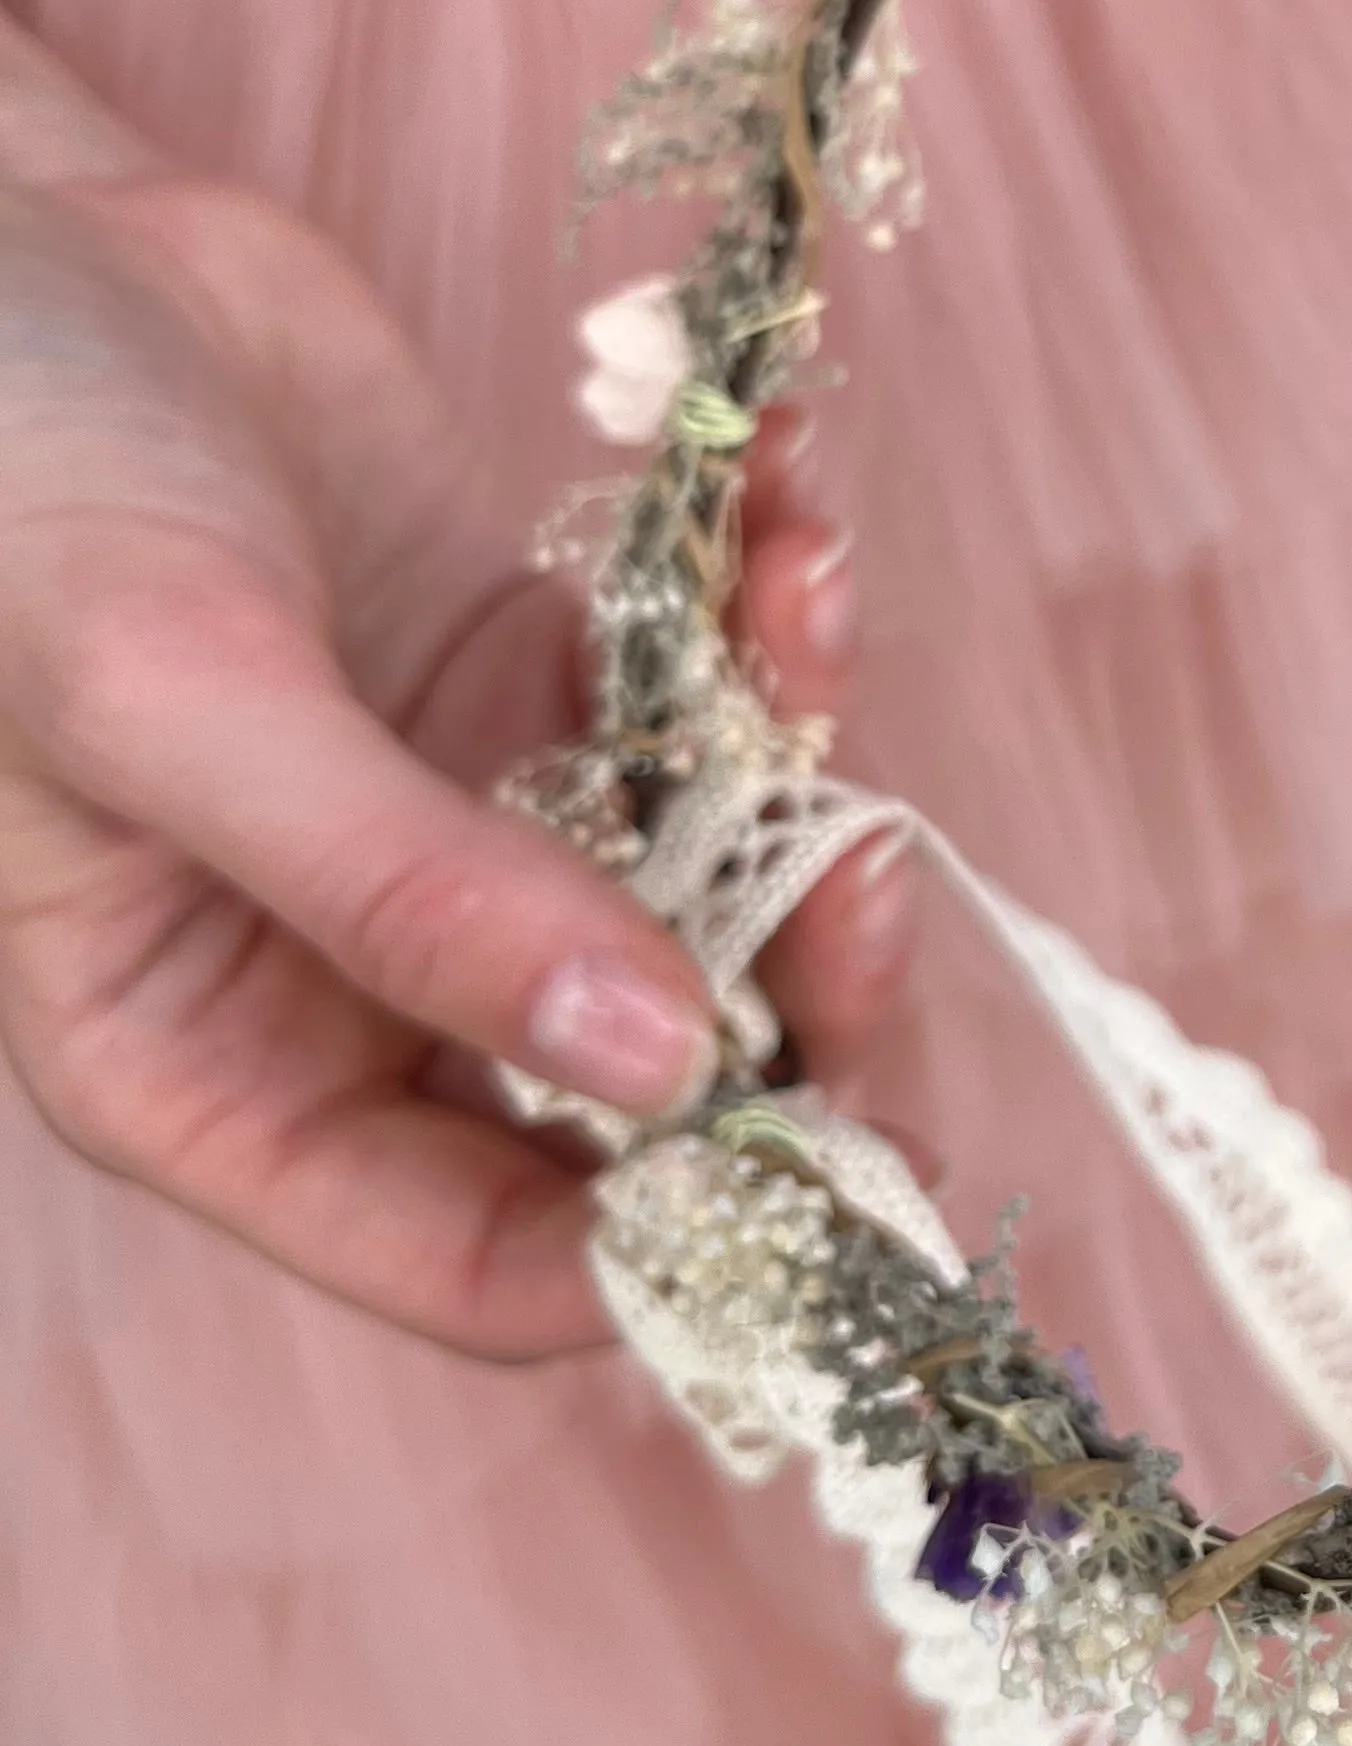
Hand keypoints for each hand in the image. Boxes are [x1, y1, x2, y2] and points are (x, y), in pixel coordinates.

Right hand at [0, 146, 909, 1356]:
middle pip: (650, 1088)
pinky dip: (766, 608)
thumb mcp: (178, 699)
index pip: (485, 1261)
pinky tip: (783, 484)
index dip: (676, 1243)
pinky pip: (704, 696)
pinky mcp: (524, 672)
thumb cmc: (0, 486)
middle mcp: (356, 982)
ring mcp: (459, 823)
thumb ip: (409, 894)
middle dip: (791, 998)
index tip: (832, 1162)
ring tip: (800, 577)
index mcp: (218, 1069)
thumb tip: (655, 1066)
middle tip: (871, 873)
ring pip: (710, 880)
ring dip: (797, 752)